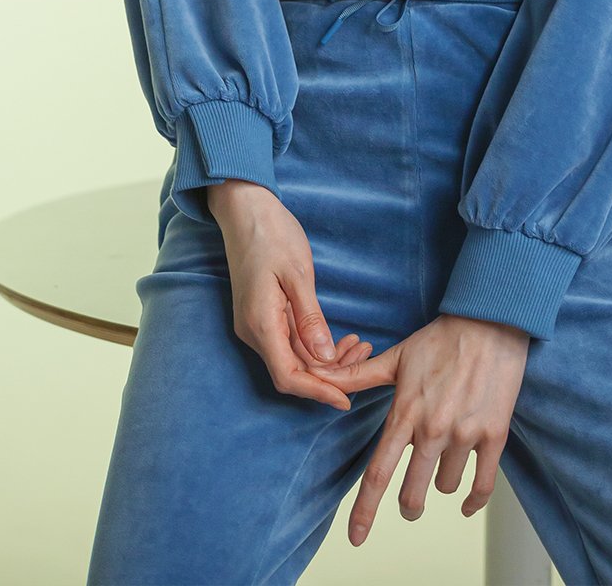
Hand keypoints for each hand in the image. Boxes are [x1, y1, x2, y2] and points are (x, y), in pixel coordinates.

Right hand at [207, 181, 373, 411]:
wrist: (245, 210)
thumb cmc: (272, 235)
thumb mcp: (297, 274)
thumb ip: (310, 318)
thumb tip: (326, 358)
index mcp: (261, 323)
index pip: (289, 376)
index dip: (318, 392)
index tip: (346, 400)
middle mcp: (255, 331)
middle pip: (293, 371)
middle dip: (329, 375)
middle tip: (365, 358)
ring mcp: (257, 324)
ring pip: (292, 358)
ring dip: (325, 359)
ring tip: (359, 346)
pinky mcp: (263, 314)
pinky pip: (289, 341)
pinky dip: (314, 345)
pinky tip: (339, 338)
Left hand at [307, 312, 530, 545]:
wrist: (490, 322)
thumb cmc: (441, 339)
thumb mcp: (396, 358)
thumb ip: (358, 376)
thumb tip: (319, 376)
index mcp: (406, 412)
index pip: (379, 471)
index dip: (365, 510)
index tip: (356, 537)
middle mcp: (433, 429)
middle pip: (412, 493)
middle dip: (408, 506)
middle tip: (410, 504)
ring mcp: (465, 433)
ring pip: (445, 487)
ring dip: (442, 481)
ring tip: (445, 456)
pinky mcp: (494, 434)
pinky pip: (482, 485)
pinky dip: (472, 501)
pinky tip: (466, 504)